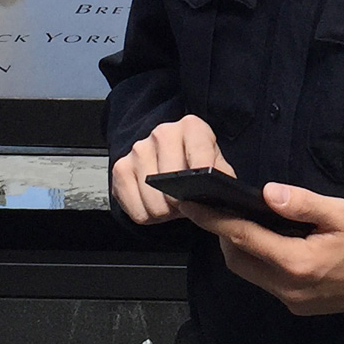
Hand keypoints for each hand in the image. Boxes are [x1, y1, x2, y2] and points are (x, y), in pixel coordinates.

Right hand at [111, 115, 231, 224]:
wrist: (173, 165)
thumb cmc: (199, 167)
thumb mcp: (220, 170)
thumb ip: (222, 178)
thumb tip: (216, 193)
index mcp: (192, 127)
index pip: (199, 155)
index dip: (201, 179)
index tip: (202, 192)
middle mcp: (162, 133)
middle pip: (171, 184)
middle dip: (180, 202)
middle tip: (185, 202)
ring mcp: (138, 149)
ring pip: (153, 202)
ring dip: (164, 211)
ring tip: (171, 202)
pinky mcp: (120, 168)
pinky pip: (136, 210)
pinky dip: (147, 215)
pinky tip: (154, 203)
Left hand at [179, 182, 343, 316]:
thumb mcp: (342, 213)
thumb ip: (302, 203)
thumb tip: (267, 193)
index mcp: (296, 264)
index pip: (242, 238)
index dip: (214, 219)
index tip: (192, 203)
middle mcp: (288, 288)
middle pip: (238, 260)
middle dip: (225, 234)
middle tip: (221, 207)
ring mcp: (293, 301)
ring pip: (250, 273)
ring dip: (241, 249)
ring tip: (244, 220)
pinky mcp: (301, 306)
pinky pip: (267, 281)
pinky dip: (259, 260)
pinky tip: (271, 241)